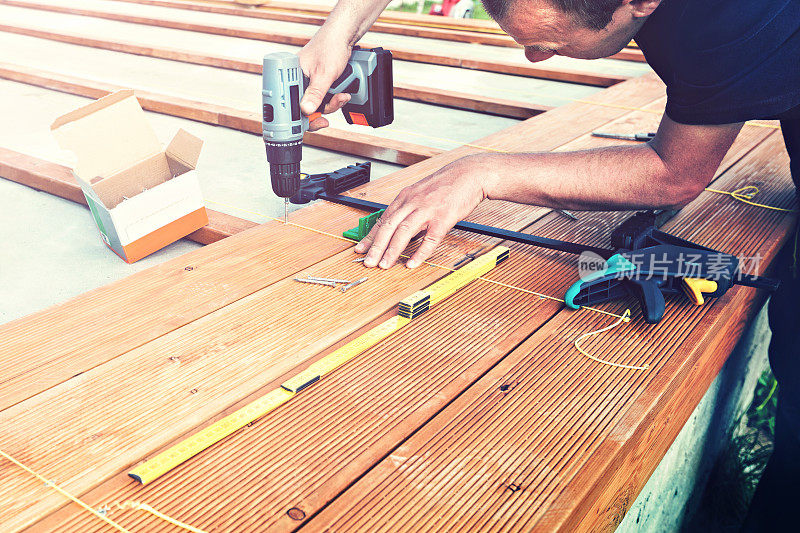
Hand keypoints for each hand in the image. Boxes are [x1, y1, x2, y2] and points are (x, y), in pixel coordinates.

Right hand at [298, 33, 352, 131]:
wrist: (344, 36)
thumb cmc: (330, 46)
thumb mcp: (324, 74)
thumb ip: (315, 93)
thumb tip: (306, 110)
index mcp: (291, 75)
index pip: (289, 103)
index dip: (298, 117)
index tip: (310, 124)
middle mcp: (298, 80)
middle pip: (304, 107)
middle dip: (320, 111)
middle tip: (328, 115)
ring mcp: (309, 82)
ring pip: (316, 104)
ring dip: (331, 104)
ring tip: (341, 97)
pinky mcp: (319, 83)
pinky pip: (323, 98)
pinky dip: (333, 99)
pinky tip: (342, 94)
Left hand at [354, 155, 492, 268]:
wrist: (469, 174)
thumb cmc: (447, 185)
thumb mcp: (421, 193)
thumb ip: (409, 210)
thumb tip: (400, 229)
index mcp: (406, 197)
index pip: (383, 219)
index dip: (370, 236)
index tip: (360, 249)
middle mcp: (413, 203)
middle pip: (389, 226)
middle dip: (376, 246)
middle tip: (368, 262)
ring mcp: (428, 210)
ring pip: (404, 232)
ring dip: (392, 250)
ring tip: (385, 265)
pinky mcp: (443, 218)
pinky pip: (429, 239)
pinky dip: (420, 252)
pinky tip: (412, 263)